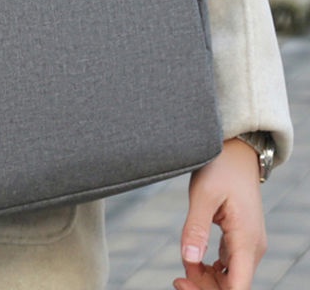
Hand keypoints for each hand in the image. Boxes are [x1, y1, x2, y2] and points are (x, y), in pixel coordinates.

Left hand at [173, 138, 265, 289]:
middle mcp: (252, 248)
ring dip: (206, 280)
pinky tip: (192, 260)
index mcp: (246, 241)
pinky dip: (210, 269)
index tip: (182, 282)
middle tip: (176, 279)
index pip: (237, 288)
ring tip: (182, 269)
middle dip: (205, 288)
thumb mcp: (203, 194)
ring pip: (230, 279)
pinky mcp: (239, 239)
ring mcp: (247, 244)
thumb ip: (196, 227)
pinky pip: (228, 266)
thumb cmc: (220, 168)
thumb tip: (189, 259)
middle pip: (232, 286)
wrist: (235, 152)